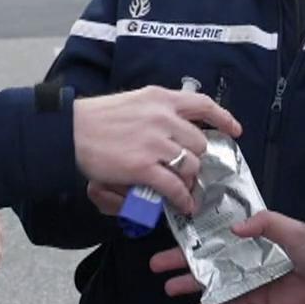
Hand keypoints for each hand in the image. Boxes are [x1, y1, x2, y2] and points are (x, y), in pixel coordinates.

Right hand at [73, 87, 240, 213]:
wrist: (70, 131)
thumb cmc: (95, 118)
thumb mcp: (133, 103)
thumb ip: (156, 113)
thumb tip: (175, 132)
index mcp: (160, 98)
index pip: (202, 104)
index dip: (223, 118)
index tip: (235, 130)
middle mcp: (163, 118)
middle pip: (199, 143)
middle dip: (196, 160)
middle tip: (189, 171)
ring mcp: (155, 143)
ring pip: (190, 165)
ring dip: (189, 180)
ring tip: (184, 190)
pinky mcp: (144, 167)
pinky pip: (174, 187)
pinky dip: (182, 199)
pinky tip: (183, 205)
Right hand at [148, 211, 304, 303]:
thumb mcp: (293, 230)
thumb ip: (265, 224)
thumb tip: (234, 228)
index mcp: (255, 234)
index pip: (219, 231)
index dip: (196, 233)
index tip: (173, 234)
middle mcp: (248, 254)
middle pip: (209, 256)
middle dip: (183, 260)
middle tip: (157, 265)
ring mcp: (250, 277)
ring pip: (214, 280)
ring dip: (192, 284)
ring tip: (169, 288)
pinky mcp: (258, 298)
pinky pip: (230, 302)